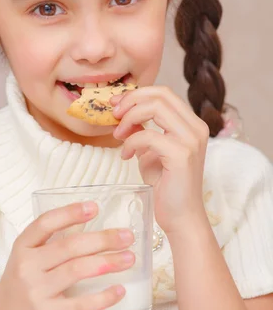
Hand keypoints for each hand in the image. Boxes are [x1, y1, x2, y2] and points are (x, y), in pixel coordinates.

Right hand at [0, 202, 134, 309]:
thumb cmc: (19, 292)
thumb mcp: (24, 263)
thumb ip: (49, 248)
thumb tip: (91, 230)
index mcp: (22, 248)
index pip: (46, 223)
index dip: (70, 213)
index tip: (95, 207)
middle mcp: (27, 267)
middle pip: (70, 246)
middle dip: (103, 239)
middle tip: (127, 236)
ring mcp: (36, 292)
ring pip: (78, 270)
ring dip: (108, 262)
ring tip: (129, 258)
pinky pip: (81, 304)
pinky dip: (104, 297)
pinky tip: (119, 290)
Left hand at [111, 86, 209, 234]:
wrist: (180, 217)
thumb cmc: (166, 186)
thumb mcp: (149, 152)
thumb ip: (141, 131)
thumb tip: (123, 113)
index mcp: (191, 124)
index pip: (164, 93)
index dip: (137, 94)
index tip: (116, 105)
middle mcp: (195, 128)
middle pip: (160, 95)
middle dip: (130, 101)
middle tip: (113, 116)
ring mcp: (191, 140)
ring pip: (155, 108)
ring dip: (129, 118)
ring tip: (118, 136)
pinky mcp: (181, 154)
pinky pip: (148, 135)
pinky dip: (131, 142)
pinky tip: (125, 155)